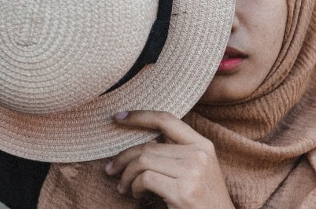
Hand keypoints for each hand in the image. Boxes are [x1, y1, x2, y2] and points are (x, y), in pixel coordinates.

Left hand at [106, 111, 234, 208]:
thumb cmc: (203, 200)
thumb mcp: (197, 169)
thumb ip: (176, 153)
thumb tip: (143, 143)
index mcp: (202, 144)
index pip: (166, 120)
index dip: (139, 116)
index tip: (118, 117)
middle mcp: (199, 154)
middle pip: (148, 146)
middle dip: (123, 158)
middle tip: (112, 170)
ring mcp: (192, 172)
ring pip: (143, 161)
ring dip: (127, 175)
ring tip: (124, 187)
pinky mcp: (183, 191)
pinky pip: (146, 179)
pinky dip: (134, 186)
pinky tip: (137, 195)